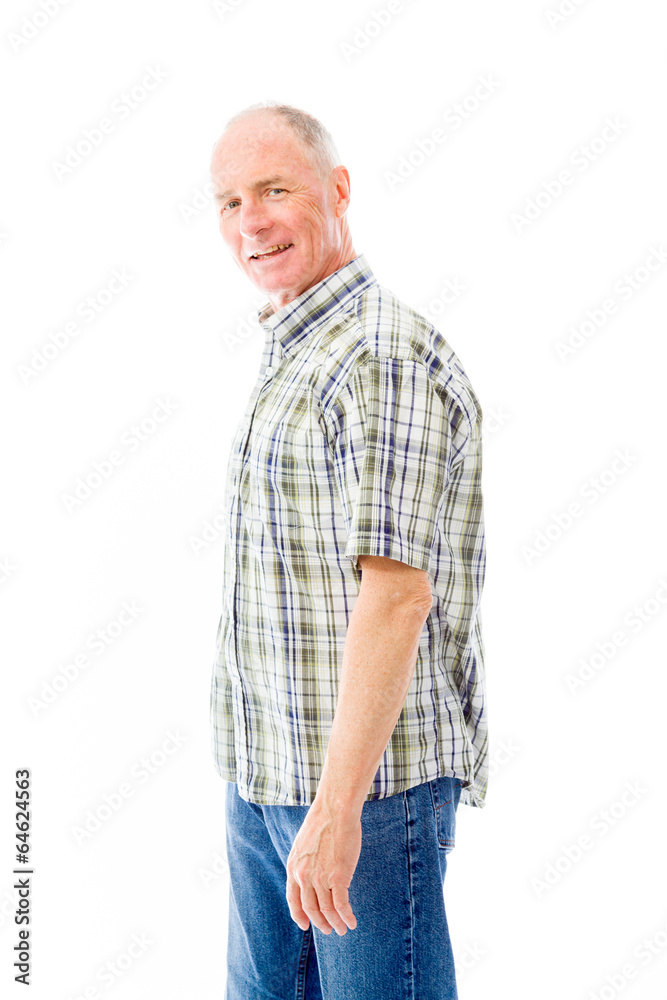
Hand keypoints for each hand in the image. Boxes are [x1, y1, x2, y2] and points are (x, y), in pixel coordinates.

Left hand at [285, 799, 360, 935]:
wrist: (335, 809)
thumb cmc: (324, 821)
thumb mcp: (304, 843)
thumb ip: (305, 861)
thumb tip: (313, 875)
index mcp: (293, 867)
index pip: (293, 899)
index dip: (299, 915)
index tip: (305, 925)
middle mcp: (303, 876)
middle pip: (311, 909)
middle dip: (320, 923)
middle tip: (328, 930)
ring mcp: (320, 878)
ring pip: (327, 911)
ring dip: (335, 924)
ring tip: (342, 929)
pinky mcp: (338, 877)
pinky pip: (341, 906)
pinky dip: (347, 917)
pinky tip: (352, 922)